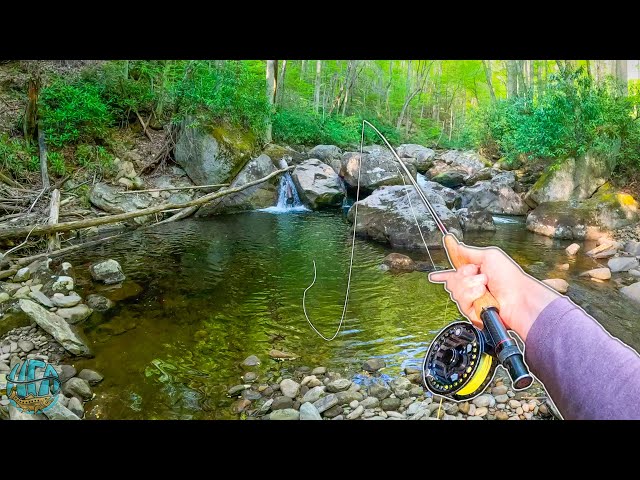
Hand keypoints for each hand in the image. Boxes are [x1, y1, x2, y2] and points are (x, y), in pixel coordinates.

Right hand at [428, 240, 559, 341]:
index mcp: (475, 274)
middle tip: (479, 275)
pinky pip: (461, 301)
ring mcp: (471, 300)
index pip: (454, 273)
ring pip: (455, 290)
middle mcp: (472, 287)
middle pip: (452, 280)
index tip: (434, 276)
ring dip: (471, 285)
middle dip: (464, 275)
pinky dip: (472, 295)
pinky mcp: (471, 311)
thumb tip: (456, 245)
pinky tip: (482, 296)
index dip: (443, 274)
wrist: (518, 298)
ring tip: (485, 287)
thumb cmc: (509, 278)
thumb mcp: (490, 256)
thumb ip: (469, 252)